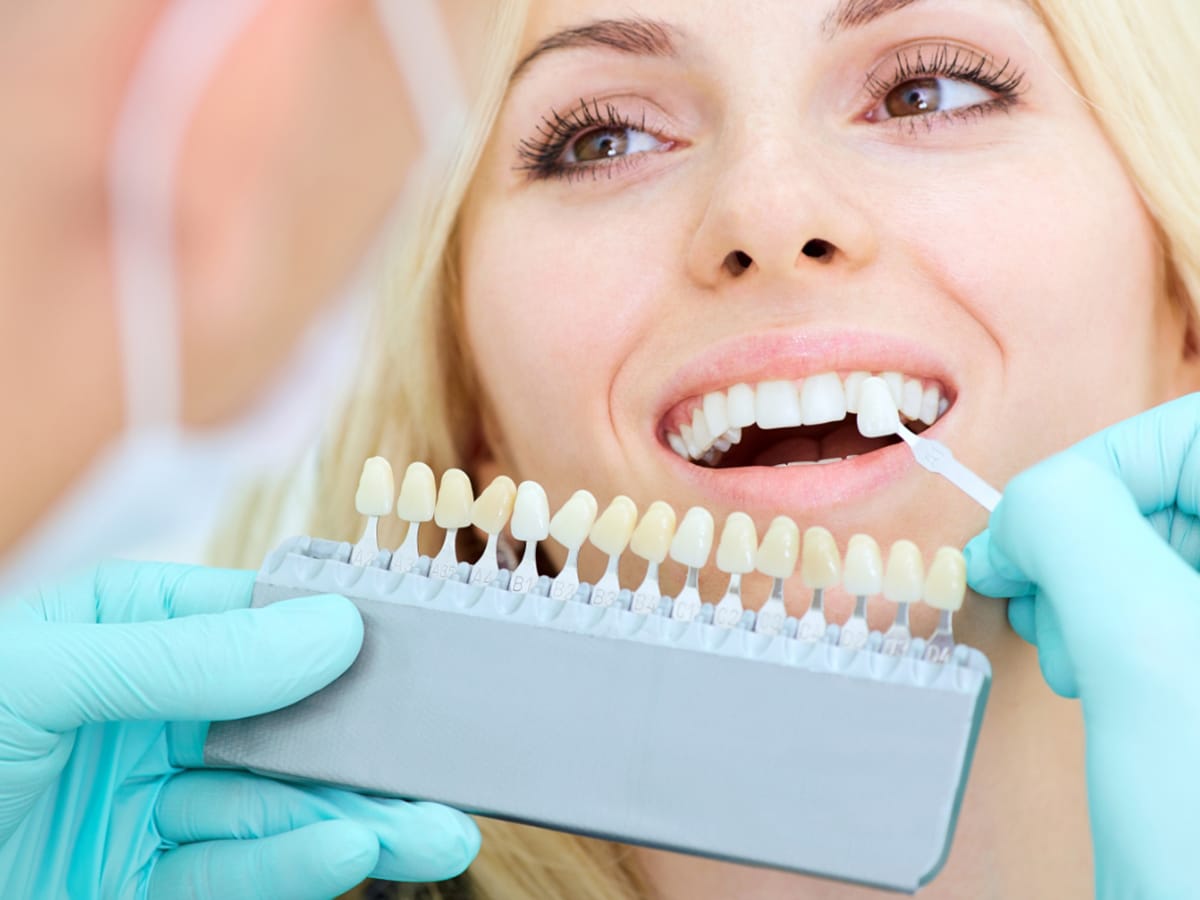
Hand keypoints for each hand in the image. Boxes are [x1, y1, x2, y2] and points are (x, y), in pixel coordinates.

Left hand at [0, 561, 478, 898]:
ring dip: (352, 820)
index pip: (256, 624)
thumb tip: (326, 632)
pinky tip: (347, 853)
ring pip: (272, 809)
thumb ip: (187, 656)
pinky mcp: (137, 882)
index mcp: (126, 633)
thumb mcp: (45, 678)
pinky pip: (230, 872)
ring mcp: (145, 803)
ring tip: (430, 832)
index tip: (409, 659)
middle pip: (281, 726)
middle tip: (443, 770)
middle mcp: (147, 714)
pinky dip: (292, 866)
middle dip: (363, 753)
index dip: (336, 642)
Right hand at [965, 393, 1199, 897]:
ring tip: (1066, 645)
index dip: (1107, 462)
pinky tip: (1086, 670)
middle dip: (1084, 533)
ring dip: (1085, 581)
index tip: (1034, 525)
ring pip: (1158, 544)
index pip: (1196, 431)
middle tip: (1034, 592)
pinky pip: (1155, 603)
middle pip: (1175, 488)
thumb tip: (1024, 507)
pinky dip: (1101, 622)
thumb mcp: (1144, 654)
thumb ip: (1076, 531)